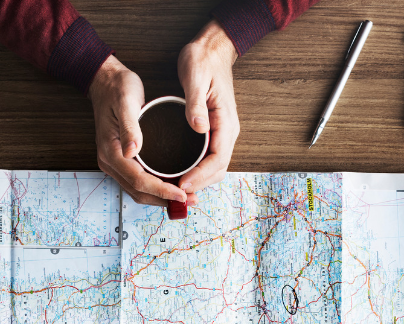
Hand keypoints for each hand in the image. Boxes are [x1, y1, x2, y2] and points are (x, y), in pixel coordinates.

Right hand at [88, 56, 187, 207]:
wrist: (105, 82)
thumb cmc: (117, 89)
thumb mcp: (126, 102)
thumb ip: (130, 127)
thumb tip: (132, 151)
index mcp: (111, 152)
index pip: (139, 180)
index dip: (162, 190)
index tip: (182, 194)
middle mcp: (111, 162)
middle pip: (139, 191)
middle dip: (165, 199)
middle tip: (191, 200)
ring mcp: (115, 163)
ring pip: (138, 191)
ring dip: (161, 197)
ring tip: (186, 197)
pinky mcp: (122, 160)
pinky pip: (138, 182)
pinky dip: (155, 189)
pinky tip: (172, 186)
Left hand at [176, 20, 239, 200]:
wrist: (212, 49)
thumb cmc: (203, 60)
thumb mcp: (195, 77)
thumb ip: (196, 103)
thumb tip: (199, 128)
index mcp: (226, 122)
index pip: (218, 159)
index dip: (201, 176)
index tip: (183, 184)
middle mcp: (227, 131)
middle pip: (218, 170)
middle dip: (199, 185)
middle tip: (176, 194)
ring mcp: (222, 133)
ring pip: (214, 168)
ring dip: (198, 181)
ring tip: (177, 190)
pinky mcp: (214, 132)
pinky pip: (208, 159)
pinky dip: (197, 172)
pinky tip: (181, 175)